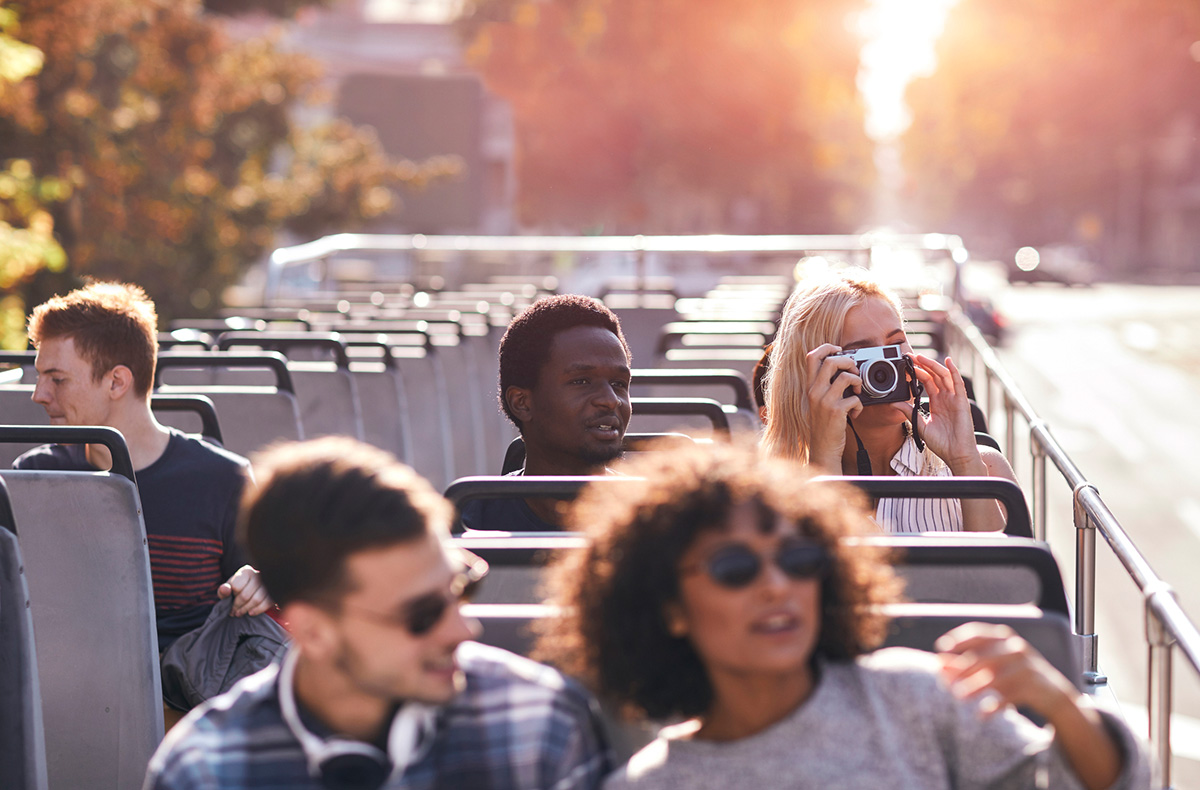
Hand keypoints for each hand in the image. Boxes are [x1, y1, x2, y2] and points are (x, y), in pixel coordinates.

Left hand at [217, 565, 273, 616]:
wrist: (252, 590)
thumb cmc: (238, 589)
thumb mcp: (228, 588)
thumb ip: (223, 590)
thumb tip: (225, 589)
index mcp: (246, 571)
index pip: (237, 587)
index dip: (232, 597)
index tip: (229, 603)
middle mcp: (258, 574)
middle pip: (246, 595)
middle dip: (238, 607)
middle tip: (233, 613)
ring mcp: (267, 582)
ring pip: (256, 600)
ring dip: (246, 609)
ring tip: (240, 613)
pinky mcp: (274, 591)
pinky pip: (267, 603)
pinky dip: (258, 610)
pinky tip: (251, 613)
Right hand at [804, 344, 863, 470]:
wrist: (822, 448)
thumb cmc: (824, 424)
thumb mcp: (819, 401)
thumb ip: (826, 385)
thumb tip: (844, 369)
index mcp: (810, 386)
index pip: (812, 356)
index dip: (827, 347)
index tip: (839, 350)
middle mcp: (814, 391)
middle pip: (831, 361)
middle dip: (849, 362)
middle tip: (854, 372)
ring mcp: (824, 401)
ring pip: (845, 377)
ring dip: (858, 382)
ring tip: (858, 392)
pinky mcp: (836, 411)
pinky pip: (855, 399)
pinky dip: (860, 405)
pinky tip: (855, 412)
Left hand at [894, 354, 980, 472]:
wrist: (955, 454)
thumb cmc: (941, 443)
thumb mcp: (920, 425)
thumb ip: (909, 412)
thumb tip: (894, 403)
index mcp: (936, 402)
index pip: (926, 382)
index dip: (917, 372)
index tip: (906, 365)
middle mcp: (945, 398)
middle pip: (934, 376)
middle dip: (923, 365)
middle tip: (910, 356)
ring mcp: (954, 399)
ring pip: (944, 376)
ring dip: (933, 365)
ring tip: (921, 357)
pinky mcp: (961, 402)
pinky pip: (958, 383)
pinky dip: (954, 371)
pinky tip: (948, 361)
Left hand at [936, 622, 1122, 789]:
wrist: (1053, 693)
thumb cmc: (1014, 675)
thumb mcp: (993, 665)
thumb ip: (967, 663)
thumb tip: (939, 664)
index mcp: (1004, 638)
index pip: (978, 633)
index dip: (958, 639)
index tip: (940, 648)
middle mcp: (1015, 649)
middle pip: (983, 657)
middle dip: (962, 670)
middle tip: (945, 683)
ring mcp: (1026, 667)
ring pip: (995, 677)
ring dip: (975, 688)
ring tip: (960, 698)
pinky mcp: (1034, 687)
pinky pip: (1010, 697)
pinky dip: (994, 706)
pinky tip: (983, 715)